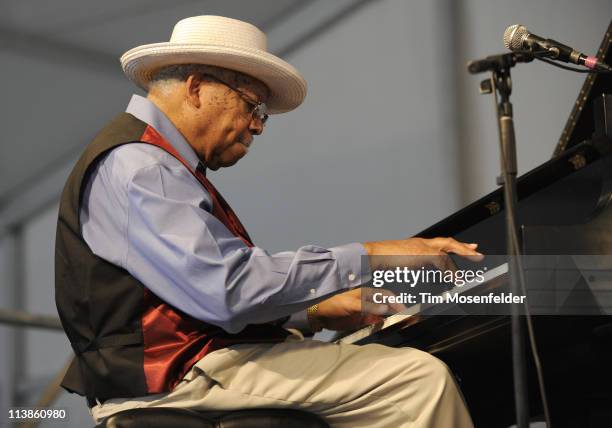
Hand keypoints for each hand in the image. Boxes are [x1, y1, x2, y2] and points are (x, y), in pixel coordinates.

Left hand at [312, 288, 402, 330]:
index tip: (405, 310)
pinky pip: (375, 323)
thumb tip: (386, 308)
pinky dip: (382, 325)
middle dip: (397, 310)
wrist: (320, 315)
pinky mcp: (362, 321)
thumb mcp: (351, 305)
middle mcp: (369, 301)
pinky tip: (387, 328)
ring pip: (383, 314)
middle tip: (408, 319)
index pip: (386, 296)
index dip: (396, 302)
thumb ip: (368, 306)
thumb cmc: (334, 305)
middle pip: (387, 305)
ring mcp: (366, 311)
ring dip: (391, 318)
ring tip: (401, 324)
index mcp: (367, 293)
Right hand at [362, 237, 483, 270]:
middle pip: (447, 242)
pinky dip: (449, 270)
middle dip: (463, 248)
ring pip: (448, 249)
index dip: (454, 247)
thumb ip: (410, 270)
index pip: (439, 244)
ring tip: (468, 269)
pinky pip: (441, 260)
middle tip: (477, 253)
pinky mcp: (422, 252)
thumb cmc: (380, 262)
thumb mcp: (400, 266)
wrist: (371, 256)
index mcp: (416, 245)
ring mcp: (422, 246)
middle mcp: (420, 243)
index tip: (466, 248)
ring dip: (459, 259)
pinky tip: (453, 278)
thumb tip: (417, 280)